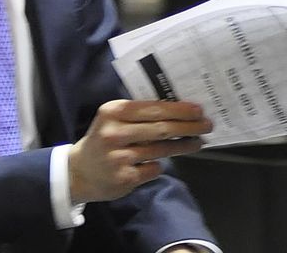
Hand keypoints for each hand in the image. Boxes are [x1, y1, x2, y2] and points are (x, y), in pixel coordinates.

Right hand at [68, 100, 211, 202]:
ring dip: (183, 145)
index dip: (179, 109)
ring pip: (161, 150)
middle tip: (207, 125)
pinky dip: (160, 165)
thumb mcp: (113, 119)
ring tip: (198, 142)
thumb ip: (139, 114)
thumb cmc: (103, 139)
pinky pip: (153, 169)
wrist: (78, 172)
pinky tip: (163, 162)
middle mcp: (114, 133)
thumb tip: (178, 110)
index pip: (153, 108)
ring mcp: (119, 157)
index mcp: (113, 112)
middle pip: (161, 128)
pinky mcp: (124, 178)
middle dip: (188, 126)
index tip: (198, 110)